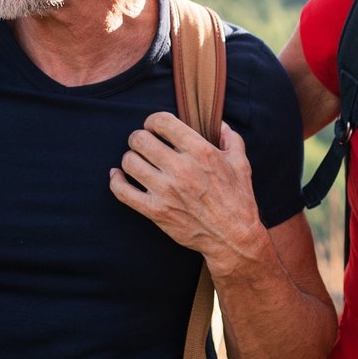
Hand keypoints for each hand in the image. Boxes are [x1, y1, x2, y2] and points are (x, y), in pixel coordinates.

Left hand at [110, 114, 267, 273]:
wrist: (233, 238)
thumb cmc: (239, 199)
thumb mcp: (241, 164)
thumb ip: (231, 139)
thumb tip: (219, 125)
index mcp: (201, 152)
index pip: (162, 122)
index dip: (153, 121)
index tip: (154, 127)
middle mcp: (181, 169)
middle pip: (140, 139)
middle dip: (139, 137)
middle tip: (144, 143)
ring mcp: (166, 191)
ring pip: (129, 162)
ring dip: (130, 157)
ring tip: (137, 160)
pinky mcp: (156, 211)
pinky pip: (122, 191)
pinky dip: (116, 180)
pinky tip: (118, 175)